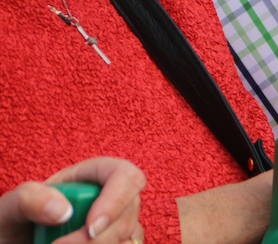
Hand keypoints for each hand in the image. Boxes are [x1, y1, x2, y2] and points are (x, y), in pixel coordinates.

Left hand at [0, 158, 144, 243]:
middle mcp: (110, 199)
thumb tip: (64, 211)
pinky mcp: (116, 242)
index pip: (125, 176)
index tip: (91, 228)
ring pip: (130, 236)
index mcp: (92, 176)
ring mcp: (116, 225)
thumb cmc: (11, 226)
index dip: (116, 199)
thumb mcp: (10, 208)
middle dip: (99, 237)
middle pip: (129, 212)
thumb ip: (29, 199)